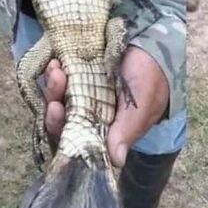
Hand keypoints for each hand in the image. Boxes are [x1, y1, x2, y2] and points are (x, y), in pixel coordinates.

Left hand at [44, 46, 169, 167]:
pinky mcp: (79, 77)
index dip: (61, 129)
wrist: (154, 45)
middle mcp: (90, 117)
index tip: (56, 109)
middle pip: (63, 120)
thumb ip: (128, 130)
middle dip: (54, 106)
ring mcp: (82, 96)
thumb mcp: (142, 105)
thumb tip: (116, 162)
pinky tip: (54, 62)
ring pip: (59, 99)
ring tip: (55, 69)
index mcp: (104, 131)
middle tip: (55, 87)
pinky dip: (54, 73)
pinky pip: (61, 80)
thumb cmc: (151, 79)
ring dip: (53, 88)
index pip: (76, 140)